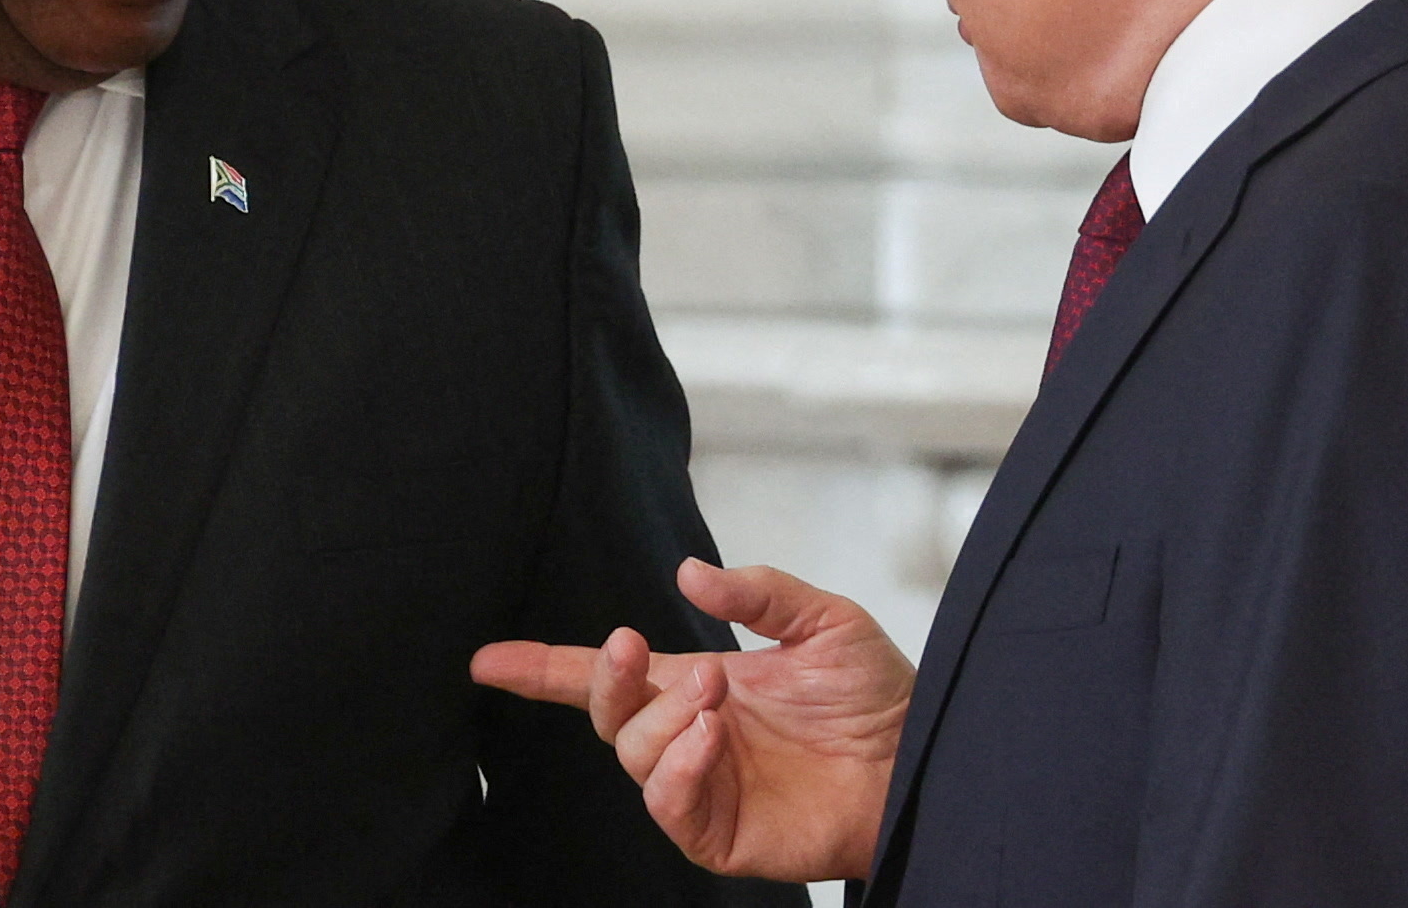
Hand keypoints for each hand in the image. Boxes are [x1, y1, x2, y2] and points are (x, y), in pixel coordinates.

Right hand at [470, 558, 914, 882]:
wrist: (920, 759)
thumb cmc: (878, 697)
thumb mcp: (823, 622)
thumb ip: (759, 592)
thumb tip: (688, 572)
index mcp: (697, 686)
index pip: (605, 678)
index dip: (543, 668)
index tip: (487, 660)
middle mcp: (688, 736)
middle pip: (607, 714)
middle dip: (609, 677)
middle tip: (645, 647)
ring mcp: (702, 786)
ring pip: (634, 755)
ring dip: (662, 719)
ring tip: (718, 695)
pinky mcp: (721, 834)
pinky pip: (670, 808)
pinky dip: (677, 770)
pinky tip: (711, 740)